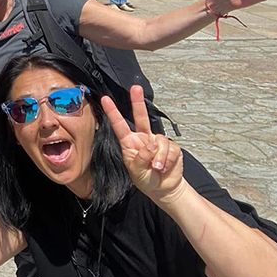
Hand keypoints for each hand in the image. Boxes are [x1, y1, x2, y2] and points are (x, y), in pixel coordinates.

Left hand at [101, 86, 185, 205]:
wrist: (163, 189)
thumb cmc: (146, 179)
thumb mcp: (137, 171)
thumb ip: (141, 158)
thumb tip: (151, 144)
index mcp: (130, 143)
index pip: (119, 125)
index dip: (113, 112)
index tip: (105, 100)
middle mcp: (143, 138)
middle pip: (140, 117)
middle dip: (137, 102)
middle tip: (135, 88)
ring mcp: (157, 142)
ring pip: (159, 141)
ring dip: (158, 157)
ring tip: (156, 168)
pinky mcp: (171, 147)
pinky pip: (170, 149)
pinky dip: (167, 160)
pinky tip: (164, 167)